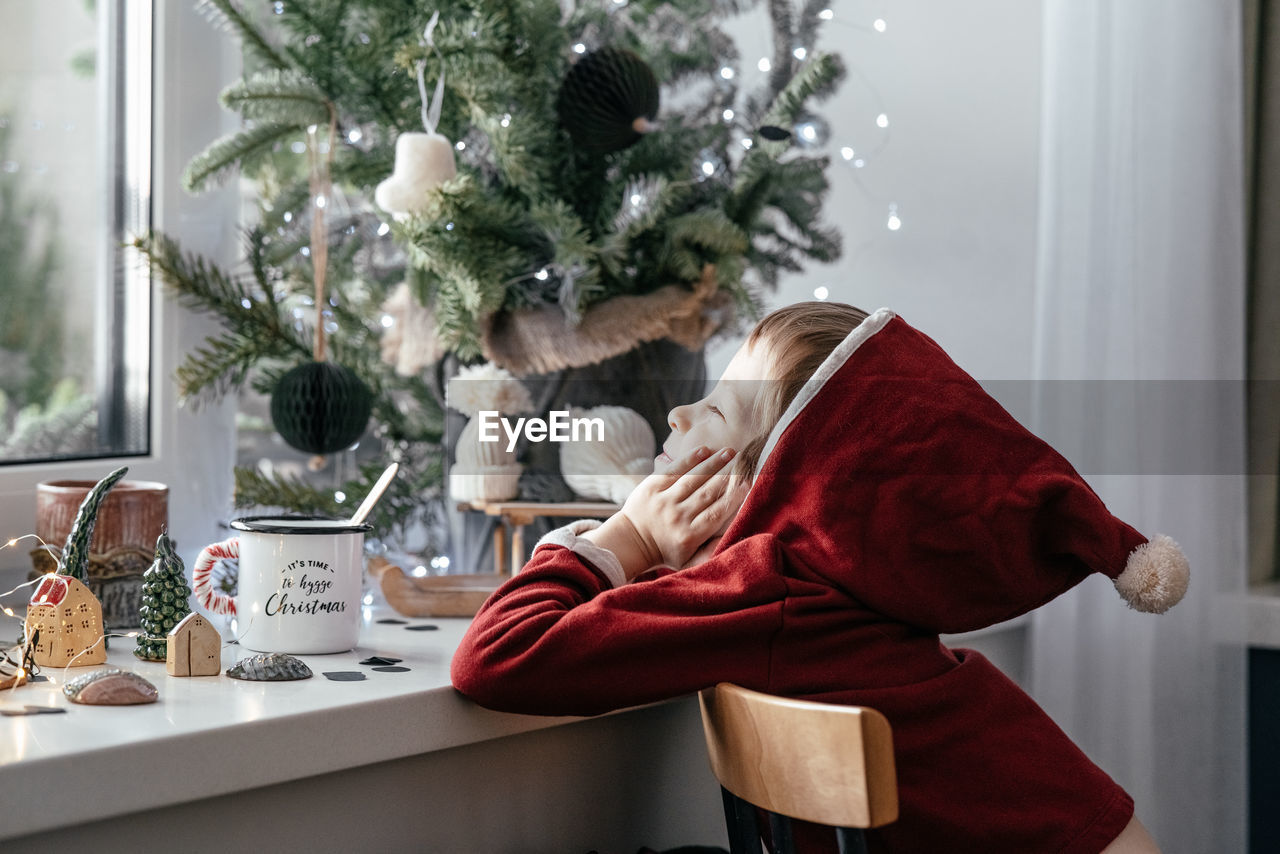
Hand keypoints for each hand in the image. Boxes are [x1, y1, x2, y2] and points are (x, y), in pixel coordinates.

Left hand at [583, 446, 745, 578]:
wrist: (631, 541)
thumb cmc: (667, 551)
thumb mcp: (689, 562)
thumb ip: (711, 553)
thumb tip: (733, 536)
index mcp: (689, 536)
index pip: (717, 513)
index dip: (734, 497)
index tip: (749, 483)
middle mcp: (677, 517)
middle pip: (708, 492)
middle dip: (729, 475)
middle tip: (746, 461)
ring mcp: (663, 500)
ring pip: (694, 479)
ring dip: (714, 463)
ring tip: (730, 452)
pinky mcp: (651, 486)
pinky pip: (674, 470)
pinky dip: (690, 459)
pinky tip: (705, 450)